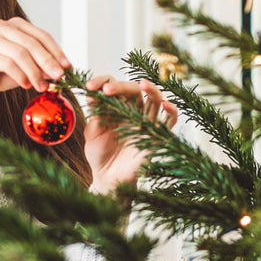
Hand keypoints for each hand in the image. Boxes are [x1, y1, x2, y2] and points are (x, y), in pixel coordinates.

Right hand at [0, 18, 71, 123]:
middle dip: (49, 61)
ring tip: (42, 86)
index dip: (57, 51)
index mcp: (14, 25)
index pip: (41, 35)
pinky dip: (20, 76)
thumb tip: (63, 68)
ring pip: (21, 53)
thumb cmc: (0, 75)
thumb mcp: (28, 69)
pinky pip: (8, 63)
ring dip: (35, 72)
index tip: (67, 67)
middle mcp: (1, 27)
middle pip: (32, 43)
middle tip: (60, 77)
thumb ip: (43, 66)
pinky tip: (26, 85)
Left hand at [84, 76, 177, 193]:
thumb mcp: (92, 133)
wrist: (109, 178)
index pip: (112, 85)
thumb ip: (95, 115)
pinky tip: (166, 105)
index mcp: (115, 106)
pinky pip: (170, 120)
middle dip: (121, 86)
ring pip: (155, 99)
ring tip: (143, 84)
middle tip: (108, 89)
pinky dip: (171, 110)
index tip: (90, 86)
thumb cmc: (100, 155)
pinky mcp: (157, 134)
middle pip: (134, 89)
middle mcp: (132, 110)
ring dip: (151, 89)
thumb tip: (93, 94)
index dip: (102, 82)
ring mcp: (146, 121)